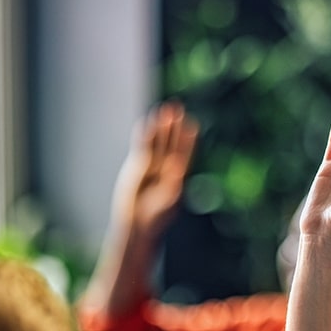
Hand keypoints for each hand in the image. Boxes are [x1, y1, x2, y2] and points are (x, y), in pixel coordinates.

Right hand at [111, 101, 197, 242]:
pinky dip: (144, 135)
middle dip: (174, 126)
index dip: (188, 139)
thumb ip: (174, 183)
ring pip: (157, 141)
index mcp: (178, 174)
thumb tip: (179, 167)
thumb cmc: (156, 215)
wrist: (137, 222)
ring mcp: (152, 164)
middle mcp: (166, 167)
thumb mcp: (168, 199)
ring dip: (160, 126)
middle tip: (178, 107)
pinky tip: (146, 123)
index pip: (184, 152)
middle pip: (171, 142)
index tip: (192, 125)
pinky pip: (141, 147)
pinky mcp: (138, 165)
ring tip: (164, 109)